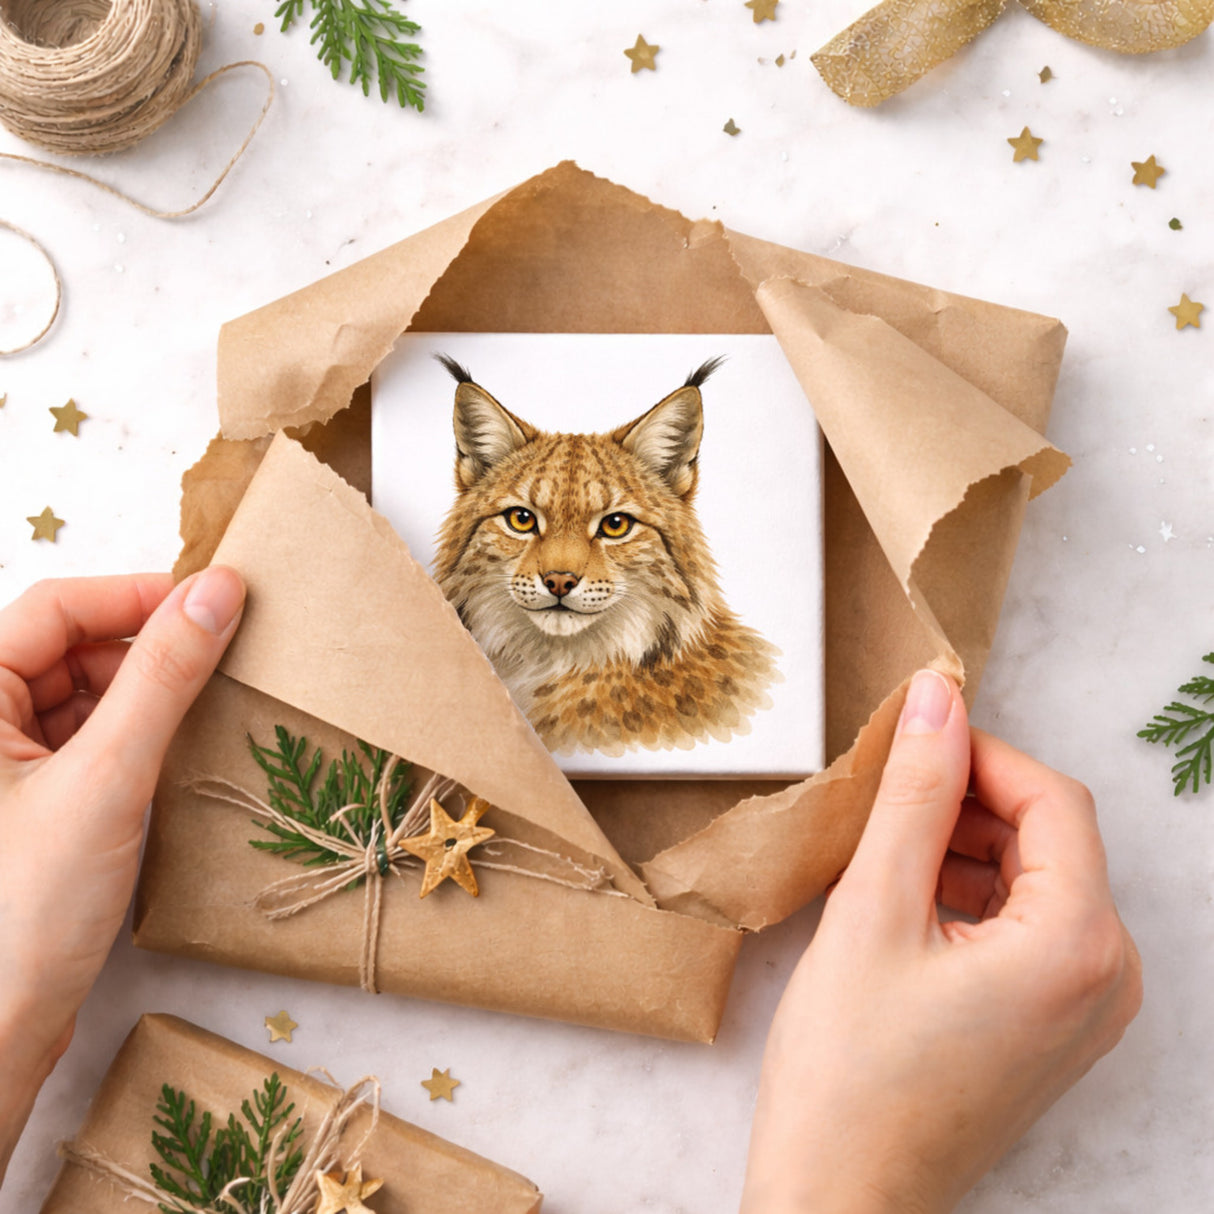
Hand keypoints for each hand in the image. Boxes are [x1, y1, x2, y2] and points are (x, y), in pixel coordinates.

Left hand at [0, 569, 244, 1181]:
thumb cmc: (23, 910)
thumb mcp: (107, 778)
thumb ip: (163, 677)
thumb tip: (218, 591)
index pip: (55, 608)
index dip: (136, 595)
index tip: (216, 599)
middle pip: (70, 647)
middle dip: (147, 645)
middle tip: (226, 651)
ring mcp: (6, 767)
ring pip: (85, 694)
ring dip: (148, 691)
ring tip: (212, 701)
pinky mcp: (34, 803)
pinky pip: (92, 740)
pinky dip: (139, 734)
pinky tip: (181, 749)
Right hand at [741, 669, 1142, 1213]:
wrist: (840, 1197)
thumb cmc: (849, 1072)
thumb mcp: (873, 910)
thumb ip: (913, 794)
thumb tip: (937, 699)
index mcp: (1078, 945)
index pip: (1052, 799)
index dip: (979, 754)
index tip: (909, 739)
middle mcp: (1108, 979)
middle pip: (1049, 838)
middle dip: (966, 804)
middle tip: (881, 803)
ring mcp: (1086, 1010)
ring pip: (1034, 880)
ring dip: (963, 849)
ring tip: (881, 858)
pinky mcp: (1054, 1028)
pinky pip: (1028, 929)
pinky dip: (970, 898)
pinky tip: (902, 906)